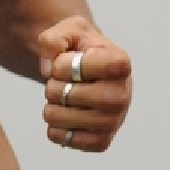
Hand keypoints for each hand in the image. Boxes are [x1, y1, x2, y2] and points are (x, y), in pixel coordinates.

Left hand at [38, 16, 131, 151]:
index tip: (65, 60)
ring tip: (56, 97)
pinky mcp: (103, 140)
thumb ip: (52, 40)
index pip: (92, 66)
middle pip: (73, 95)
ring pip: (69, 120)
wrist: (87, 67)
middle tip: (56, 81)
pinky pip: (70, 140)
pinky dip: (56, 129)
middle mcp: (122, 94)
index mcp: (119, 61)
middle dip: (54, 86)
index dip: (67, 64)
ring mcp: (114, 120)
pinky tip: (59, 114)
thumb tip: (47, 70)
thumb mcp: (66, 29)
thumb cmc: (79, 46)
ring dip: (51, 107)